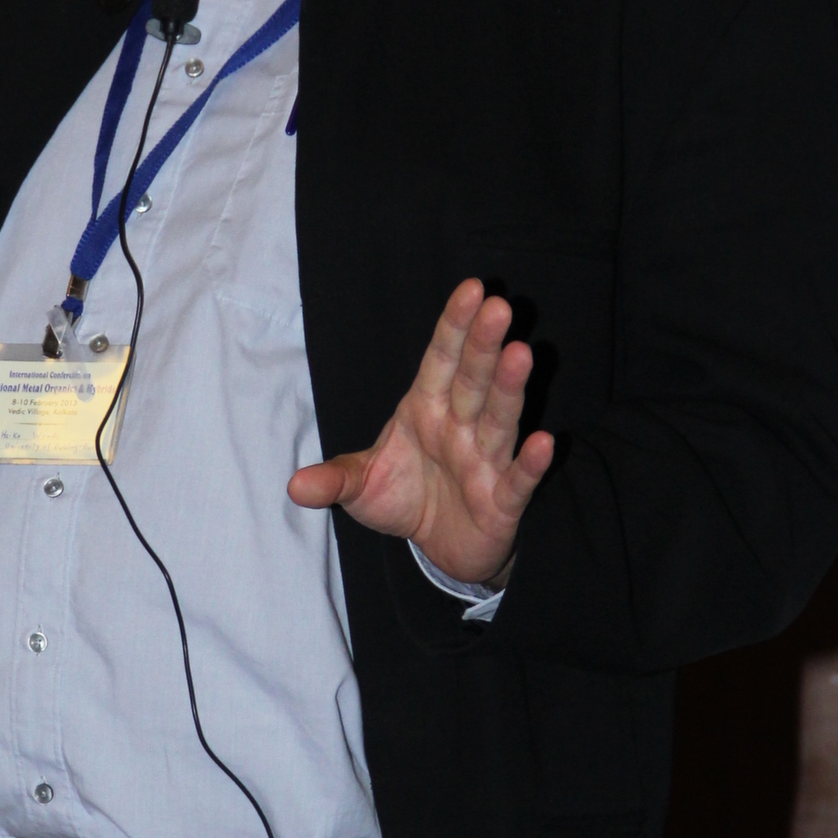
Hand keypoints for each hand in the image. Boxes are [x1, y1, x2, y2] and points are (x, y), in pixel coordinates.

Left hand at [287, 277, 553, 586]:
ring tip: (520, 354)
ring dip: (509, 388)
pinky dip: (530, 463)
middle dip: (483, 346)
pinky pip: (518, 480)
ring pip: (499, 419)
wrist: (440, 548)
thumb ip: (334, 481)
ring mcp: (485, 462)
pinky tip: (544, 441)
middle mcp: (460, 427)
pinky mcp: (502, 501)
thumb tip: (293, 487)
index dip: (454, 326)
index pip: (442, 360)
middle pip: (472, 381)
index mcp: (426, 410)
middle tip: (499, 308)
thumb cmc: (406, 499)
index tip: (472, 289)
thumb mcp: (362, 488)